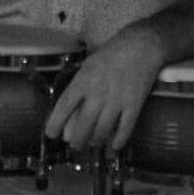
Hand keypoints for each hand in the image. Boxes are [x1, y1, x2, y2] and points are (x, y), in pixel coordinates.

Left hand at [45, 22, 166, 152]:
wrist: (141, 46)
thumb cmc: (111, 54)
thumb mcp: (88, 66)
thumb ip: (79, 87)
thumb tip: (72, 109)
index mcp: (83, 82)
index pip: (64, 107)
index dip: (55, 123)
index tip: (51, 135)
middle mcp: (98, 94)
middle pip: (83, 125)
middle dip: (77, 140)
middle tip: (76, 146)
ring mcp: (117, 101)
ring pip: (103, 130)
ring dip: (96, 142)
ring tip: (93, 145)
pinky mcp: (135, 105)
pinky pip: (125, 128)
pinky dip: (119, 140)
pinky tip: (114, 147)